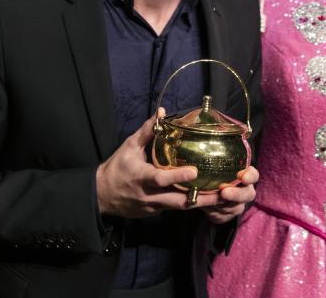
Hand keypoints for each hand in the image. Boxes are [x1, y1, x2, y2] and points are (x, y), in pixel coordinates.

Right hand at [96, 109, 225, 218]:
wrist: (101, 195)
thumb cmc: (117, 167)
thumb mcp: (129, 146)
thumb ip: (147, 131)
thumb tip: (162, 112)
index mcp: (141, 176)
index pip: (160, 179)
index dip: (178, 177)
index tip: (195, 172)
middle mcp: (148, 195)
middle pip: (178, 201)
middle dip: (202, 198)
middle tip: (223, 193)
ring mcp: (153, 206)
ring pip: (180, 207)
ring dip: (201, 203)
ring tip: (223, 198)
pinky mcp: (155, 213)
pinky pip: (175, 208)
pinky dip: (190, 204)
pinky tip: (205, 198)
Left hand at [200, 166, 258, 224]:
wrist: (205, 191)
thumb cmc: (211, 173)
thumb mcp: (212, 166)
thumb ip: (209, 163)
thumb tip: (193, 159)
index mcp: (244, 175)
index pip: (253, 175)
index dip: (250, 176)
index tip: (243, 177)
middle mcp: (244, 190)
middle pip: (248, 194)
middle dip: (236, 194)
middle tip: (224, 193)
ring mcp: (238, 204)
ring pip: (235, 207)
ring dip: (222, 205)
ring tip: (210, 201)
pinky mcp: (228, 215)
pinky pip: (223, 215)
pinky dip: (214, 212)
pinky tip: (206, 208)